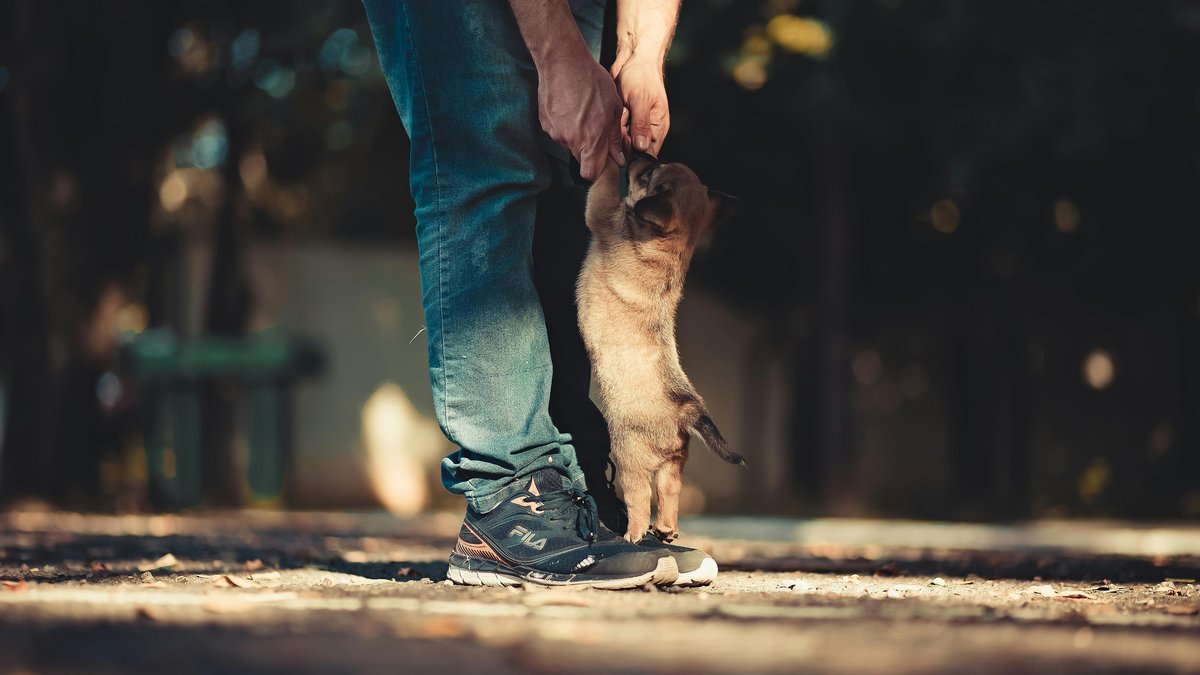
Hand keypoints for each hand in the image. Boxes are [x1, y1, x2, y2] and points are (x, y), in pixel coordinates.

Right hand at [537, 52, 625, 180]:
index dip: (596, 172)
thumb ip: (614, 137)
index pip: (590, 173)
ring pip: (569, 145)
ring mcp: (555, 133)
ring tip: (582, 112)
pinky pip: (558, 133)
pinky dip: (565, 125)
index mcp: (591, 139)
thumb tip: (618, 157)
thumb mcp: (613, 107)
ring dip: (577, 135)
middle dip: (589, 150)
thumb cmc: (591, 81)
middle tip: (596, 129)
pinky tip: (570, 107)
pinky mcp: (545, 124)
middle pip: (581, 159)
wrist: (562, 62)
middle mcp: (571, 140)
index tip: (602, 162)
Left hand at [611, 56, 669, 156]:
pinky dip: (612, 121)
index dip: (636, 152)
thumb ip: (641, 124)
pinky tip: (617, 109)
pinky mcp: (623, 120)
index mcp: (658, 127)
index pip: (648, 153)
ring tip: (622, 109)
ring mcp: (633, 125)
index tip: (627, 139)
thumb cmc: (642, 76)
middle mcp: (647, 129)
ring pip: (620, 139)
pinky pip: (614, 129)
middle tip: (625, 117)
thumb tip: (642, 148)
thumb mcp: (641, 100)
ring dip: (617, 127)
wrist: (632, 59)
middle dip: (624, 137)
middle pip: (631, 149)